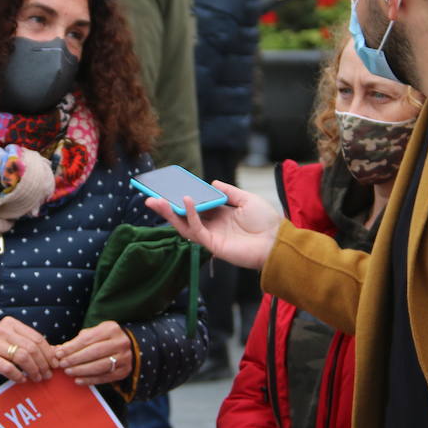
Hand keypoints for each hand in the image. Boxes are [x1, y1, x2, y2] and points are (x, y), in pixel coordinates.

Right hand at [0, 316, 57, 386]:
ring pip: (23, 357)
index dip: (48, 352)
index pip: (36, 337)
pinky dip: (19, 376)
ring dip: (34, 371)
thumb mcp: (12, 344)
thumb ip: (31, 345)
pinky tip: (22, 380)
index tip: (55, 365)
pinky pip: (9, 368)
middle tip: (47, 375)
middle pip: (32, 348)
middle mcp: (1, 330)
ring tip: (37, 378)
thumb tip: (57, 352)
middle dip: (43, 363)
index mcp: (10, 323)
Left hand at [55, 321, 131, 385]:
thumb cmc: (104, 340)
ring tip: (68, 372)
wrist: (126, 347)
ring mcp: (124, 357)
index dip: (72, 347)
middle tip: (62, 364)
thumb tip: (58, 350)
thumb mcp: (93, 334)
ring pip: (100, 366)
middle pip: (95, 352)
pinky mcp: (124, 371)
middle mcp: (120, 342)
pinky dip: (90, 380)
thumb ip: (77, 341)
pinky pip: (105, 377)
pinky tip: (78, 380)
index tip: (59, 353)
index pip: (88, 339)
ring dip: (82, 370)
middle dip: (76, 359)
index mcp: (111, 329)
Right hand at [143, 180, 280, 271]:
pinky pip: (196, 230)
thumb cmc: (266, 222)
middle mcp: (212, 226)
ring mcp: (211, 236)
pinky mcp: (213, 244)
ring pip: (183, 225)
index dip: (181, 197)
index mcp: (220, 215)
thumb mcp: (246, 199)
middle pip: (184, 216)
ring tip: (155, 201)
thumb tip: (212, 182)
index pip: (195, 205)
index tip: (168, 186)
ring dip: (169, 213)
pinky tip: (185, 201)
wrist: (277, 241)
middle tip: (150, 196)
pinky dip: (189, 215)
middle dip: (166, 207)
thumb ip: (228, 191)